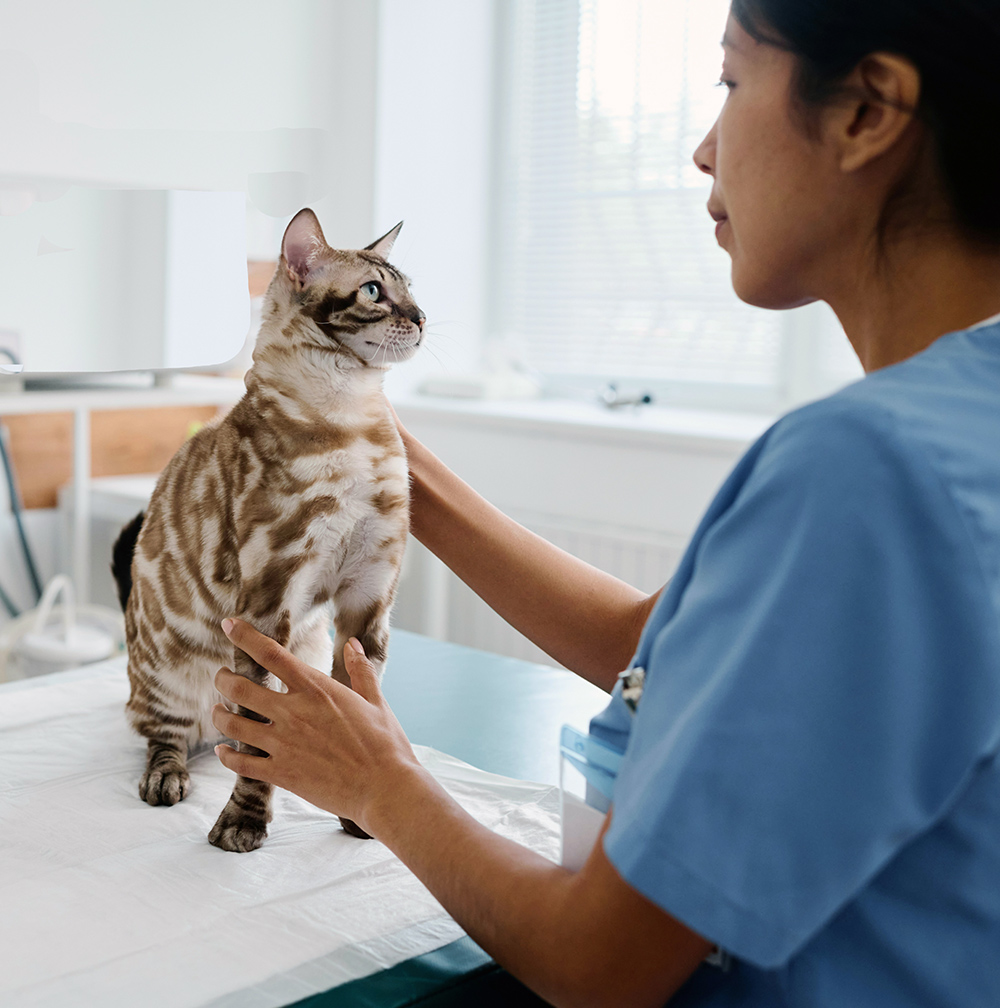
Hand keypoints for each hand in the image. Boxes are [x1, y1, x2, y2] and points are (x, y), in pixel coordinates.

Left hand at [212, 619, 422, 834]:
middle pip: (240, 688)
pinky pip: (240, 763)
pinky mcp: (281, 774)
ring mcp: (283, 744)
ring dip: (220, 714)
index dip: (245, 636)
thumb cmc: (385, 744)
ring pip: (233, 724)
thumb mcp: (376, 701)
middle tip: (222, 677)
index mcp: (316, 689)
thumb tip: (353, 645)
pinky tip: (224, 751)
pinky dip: (226, 755)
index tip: (229, 625)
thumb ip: (361, 670)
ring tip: (218, 710)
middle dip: (224, 679)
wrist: (384, 788)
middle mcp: (293, 712)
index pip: (271, 654)